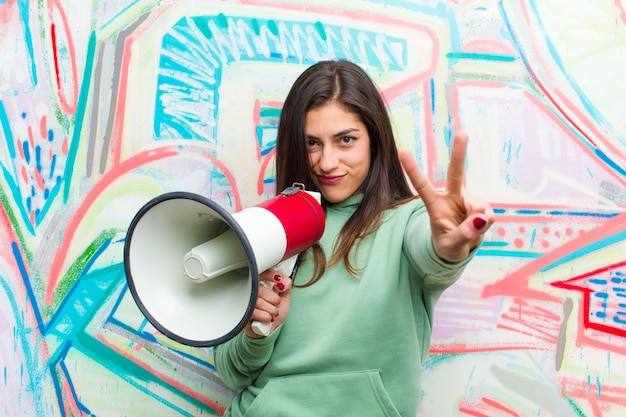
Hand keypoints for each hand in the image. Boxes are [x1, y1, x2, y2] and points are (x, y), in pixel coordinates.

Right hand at [244, 269, 292, 337]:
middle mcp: (250, 292)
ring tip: (271, 314)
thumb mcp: (284, 298)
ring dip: (271, 310)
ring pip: (259, 302)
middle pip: (261, 290)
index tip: (278, 281)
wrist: (268, 331)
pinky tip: (266, 319)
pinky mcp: (242, 314)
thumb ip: (287, 286)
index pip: (260, 273)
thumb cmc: (274, 313)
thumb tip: (282, 281)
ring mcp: (245, 303)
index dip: (270, 275)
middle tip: (275, 305)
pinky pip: (255, 312)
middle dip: (274, 300)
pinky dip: (265, 317)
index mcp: (259, 285)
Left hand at [399, 131, 494, 262]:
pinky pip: (488, 215)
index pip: (422, 186)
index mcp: (434, 204)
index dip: (413, 170)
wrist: (459, 248)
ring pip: (478, 208)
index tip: (402, 151)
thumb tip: (481, 219)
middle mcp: (451, 197)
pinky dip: (485, 224)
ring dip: (477, 223)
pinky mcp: (482, 205)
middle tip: (462, 133)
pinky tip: (477, 226)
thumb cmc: (447, 245)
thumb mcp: (450, 246)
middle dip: (459, 153)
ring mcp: (467, 199)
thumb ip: (463, 234)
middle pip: (456, 173)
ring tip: (468, 231)